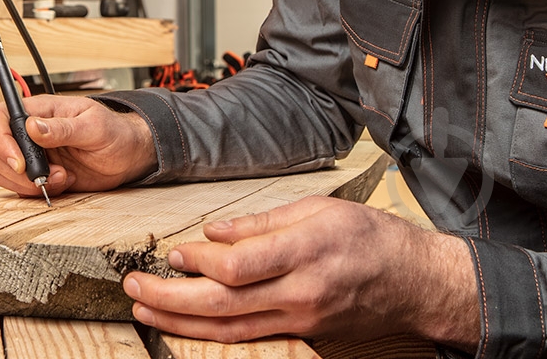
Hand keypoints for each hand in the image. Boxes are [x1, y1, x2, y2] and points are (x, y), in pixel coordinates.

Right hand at [0, 94, 157, 198]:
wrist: (127, 156)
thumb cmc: (114, 132)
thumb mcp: (94, 126)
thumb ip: (63, 127)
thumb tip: (33, 126)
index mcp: (39, 110)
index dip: (0, 139)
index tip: (19, 162)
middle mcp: (29, 132)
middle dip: (17, 170)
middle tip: (46, 175)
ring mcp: (31, 154)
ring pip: (1, 171)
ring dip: (27, 183)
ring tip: (61, 177)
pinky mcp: (37, 174)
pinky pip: (18, 187)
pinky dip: (35, 192)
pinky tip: (62, 183)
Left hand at [123, 196, 478, 350]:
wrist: (412, 282)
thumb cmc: (368, 237)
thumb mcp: (318, 208)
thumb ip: (263, 222)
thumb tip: (215, 232)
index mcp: (305, 253)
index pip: (239, 267)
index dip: (199, 262)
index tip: (173, 251)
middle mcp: (299, 294)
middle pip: (223, 305)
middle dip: (170, 297)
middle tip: (133, 285)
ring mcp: (298, 320)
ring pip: (228, 330)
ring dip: (179, 321)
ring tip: (143, 307)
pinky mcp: (299, 334)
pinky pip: (247, 338)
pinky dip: (209, 333)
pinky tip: (183, 323)